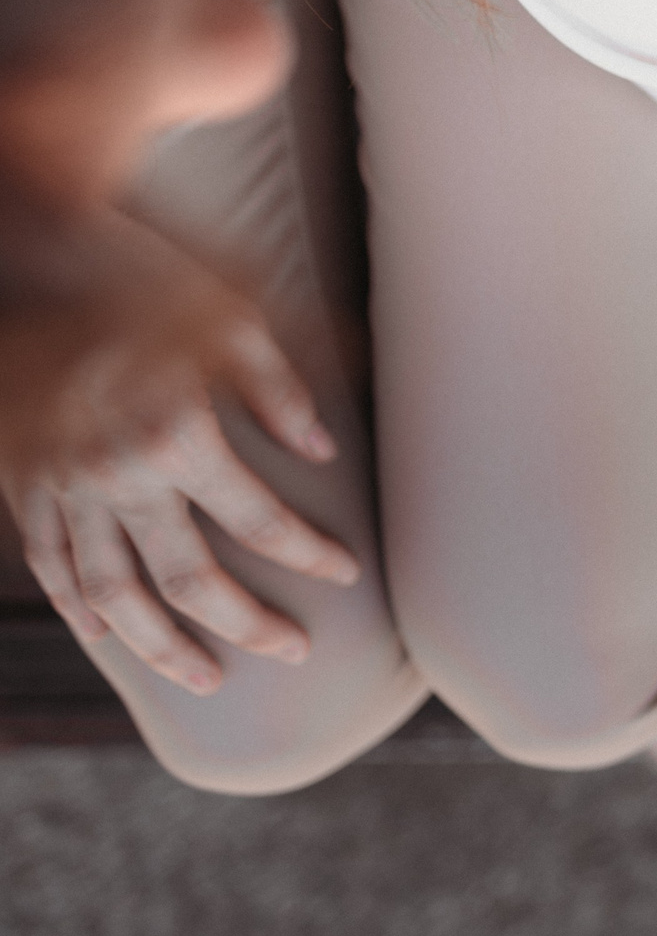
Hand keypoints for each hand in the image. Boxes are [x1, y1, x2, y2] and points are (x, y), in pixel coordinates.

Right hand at [0, 213, 359, 695]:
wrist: (31, 258)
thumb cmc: (147, 276)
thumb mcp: (234, 315)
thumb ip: (280, 389)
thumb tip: (324, 450)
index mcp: (177, 434)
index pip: (259, 519)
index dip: (308, 552)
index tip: (346, 573)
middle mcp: (116, 475)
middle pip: (187, 579)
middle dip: (244, 624)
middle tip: (291, 653)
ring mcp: (62, 487)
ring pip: (112, 595)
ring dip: (161, 645)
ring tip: (205, 677)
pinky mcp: (23, 485)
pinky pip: (51, 566)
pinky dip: (79, 610)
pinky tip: (109, 639)